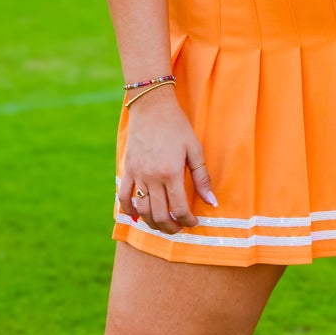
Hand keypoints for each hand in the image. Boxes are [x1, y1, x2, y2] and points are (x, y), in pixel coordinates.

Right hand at [118, 88, 217, 234]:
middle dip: (171, 227)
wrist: (152, 107)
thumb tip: (212, 202)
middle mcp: (152, 177)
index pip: (179, 208)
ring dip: (152, 223)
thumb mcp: (195, 150)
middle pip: (159, 214)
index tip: (194, 221)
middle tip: (179, 228)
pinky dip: (129, 210)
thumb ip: (202, 178)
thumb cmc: (177, 126)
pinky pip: (123, 197)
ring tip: (163, 224)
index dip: (188, 220)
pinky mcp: (127, 169)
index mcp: (171, 173)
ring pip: (142, 210)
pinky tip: (138, 215)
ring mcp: (137, 174)